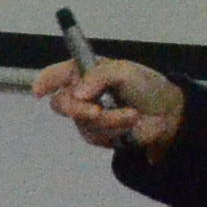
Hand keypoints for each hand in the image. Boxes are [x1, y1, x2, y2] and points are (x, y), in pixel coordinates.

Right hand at [31, 55, 184, 155]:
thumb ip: (99, 76)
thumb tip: (78, 93)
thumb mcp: (124, 71)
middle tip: (96, 111)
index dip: (44, 81)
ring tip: (132, 114)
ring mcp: (87, 116)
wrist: (167, 114)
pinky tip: (130, 122)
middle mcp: (81, 94)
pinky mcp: (97, 135)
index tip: (39, 90)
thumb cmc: (145, 86)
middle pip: (60, 103)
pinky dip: (115, 129)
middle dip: (77, 109)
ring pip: (82, 123)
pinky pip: (96, 136)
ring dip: (110, 120)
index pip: (55, 75)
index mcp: (84, 73)